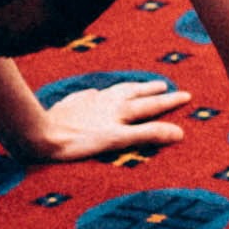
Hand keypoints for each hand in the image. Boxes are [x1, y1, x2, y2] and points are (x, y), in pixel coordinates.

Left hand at [5, 77, 192, 164]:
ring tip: (133, 86)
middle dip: (150, 90)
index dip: (170, 102)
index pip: (151, 105)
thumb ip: (148, 135)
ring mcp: (88, 102)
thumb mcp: (118, 141)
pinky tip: (95, 94)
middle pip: (133, 93)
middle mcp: (106, 102)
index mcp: (120, 111)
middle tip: (163, 86)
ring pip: (112, 91)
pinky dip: (98, 94)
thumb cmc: (79, 142)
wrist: (40, 135)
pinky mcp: (71, 105)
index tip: (187, 95)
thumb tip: (179, 132)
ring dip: (127, 88)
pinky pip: (89, 95)